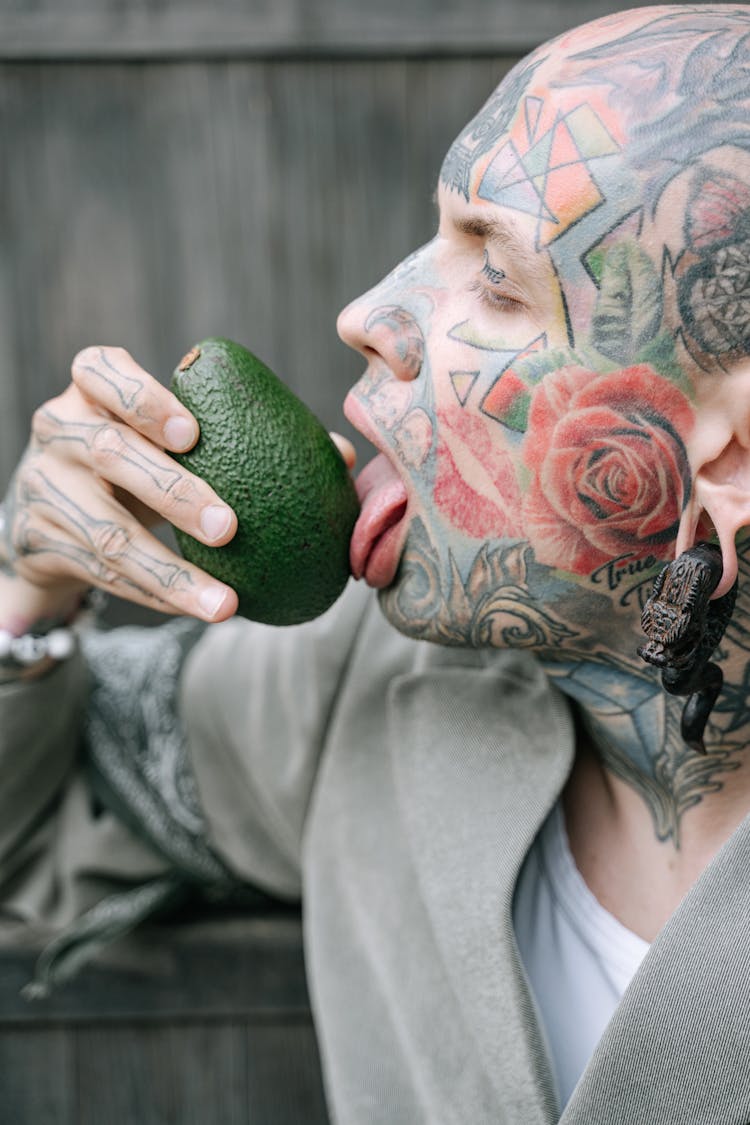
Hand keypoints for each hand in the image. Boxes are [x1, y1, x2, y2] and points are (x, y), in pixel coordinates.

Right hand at [1, 346, 239, 623]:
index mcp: (91, 389)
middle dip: (173, 491)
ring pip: (108, 533)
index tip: (192, 434)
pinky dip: (157, 596)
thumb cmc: (136, 461)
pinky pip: (104, 577)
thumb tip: (342, 455)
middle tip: (228, 527)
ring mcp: (44, 488)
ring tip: (225, 603)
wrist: (52, 512)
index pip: (101, 371)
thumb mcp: (169, 441)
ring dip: (171, 572)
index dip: (144, 398)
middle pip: (110, 452)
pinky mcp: (40, 543)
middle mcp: (58, 430)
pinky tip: (201, 609)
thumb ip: (250, 438)